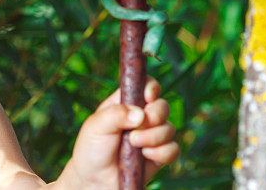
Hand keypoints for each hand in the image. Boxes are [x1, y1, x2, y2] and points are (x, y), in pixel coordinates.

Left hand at [59, 76, 179, 188]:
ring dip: (155, 136)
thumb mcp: (96, 126)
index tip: (148, 97)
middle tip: (139, 125)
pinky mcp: (158, 156)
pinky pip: (173, 149)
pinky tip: (146, 156)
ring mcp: (151, 136)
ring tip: (135, 144)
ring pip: (170, 128)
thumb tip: (140, 113)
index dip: (151, 87)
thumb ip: (116, 114)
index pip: (145, 85)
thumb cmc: (91, 150)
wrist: (95, 181)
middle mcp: (140, 118)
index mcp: (124, 104)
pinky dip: (163, 152)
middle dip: (155, 115)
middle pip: (162, 105)